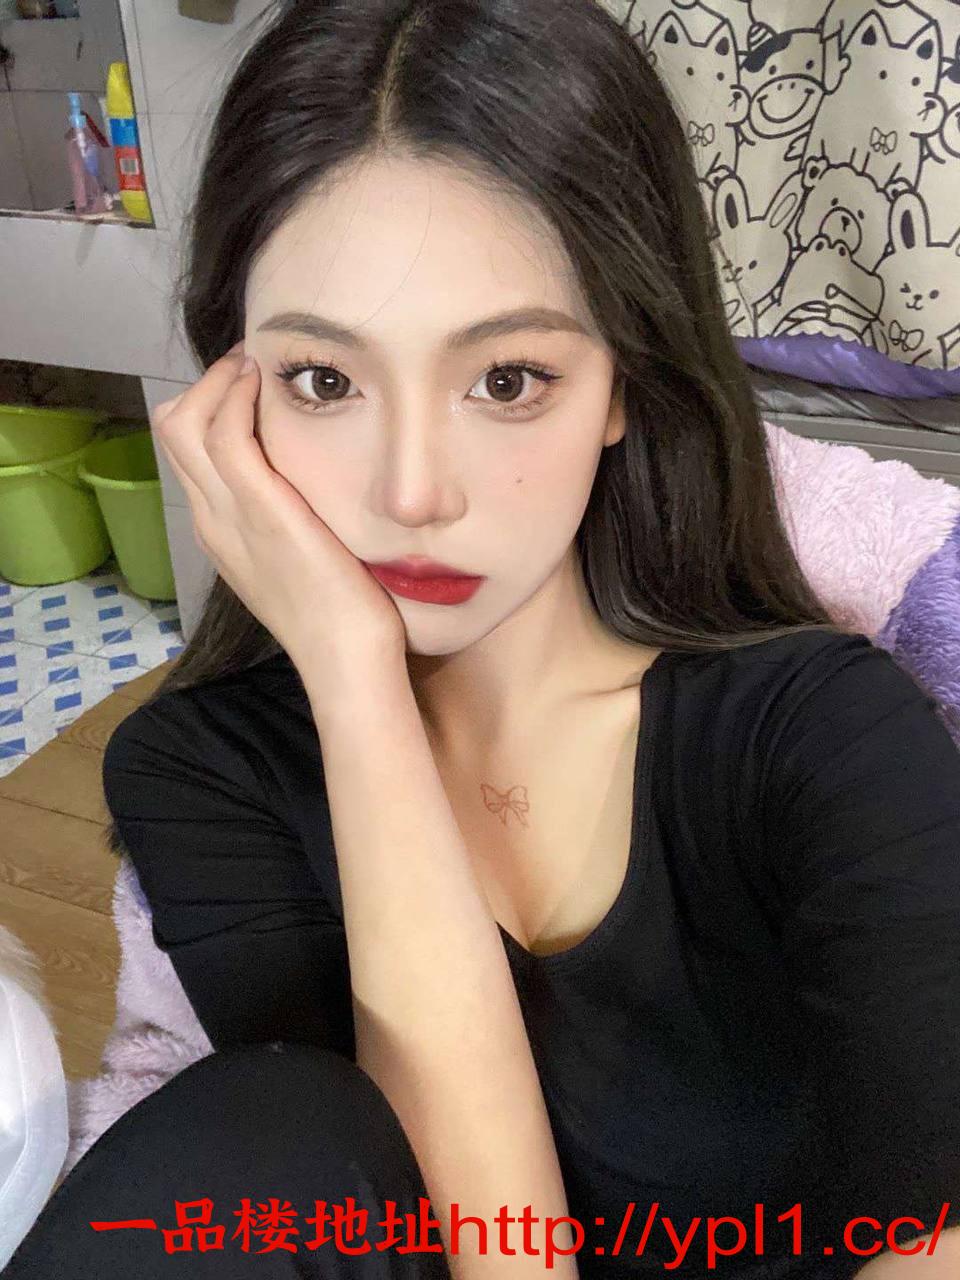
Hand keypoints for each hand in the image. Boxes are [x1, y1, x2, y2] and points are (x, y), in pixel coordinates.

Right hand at [151, 342, 407, 696]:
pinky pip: (225, 434)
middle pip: (172, 430)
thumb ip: (292, 525)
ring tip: (254, 364)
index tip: (248, 383)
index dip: (209, 406)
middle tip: (248, 365)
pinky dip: (235, 396)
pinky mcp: (262, 511)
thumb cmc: (340, 617)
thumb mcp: (301, 563)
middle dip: (206, 384)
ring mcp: (230, 516)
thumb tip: (312, 492)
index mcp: (220, 533)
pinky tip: (262, 381)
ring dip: (218, 380)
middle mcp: (213, 521)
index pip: (186, 452)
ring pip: (184, 423)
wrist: (346, 659)